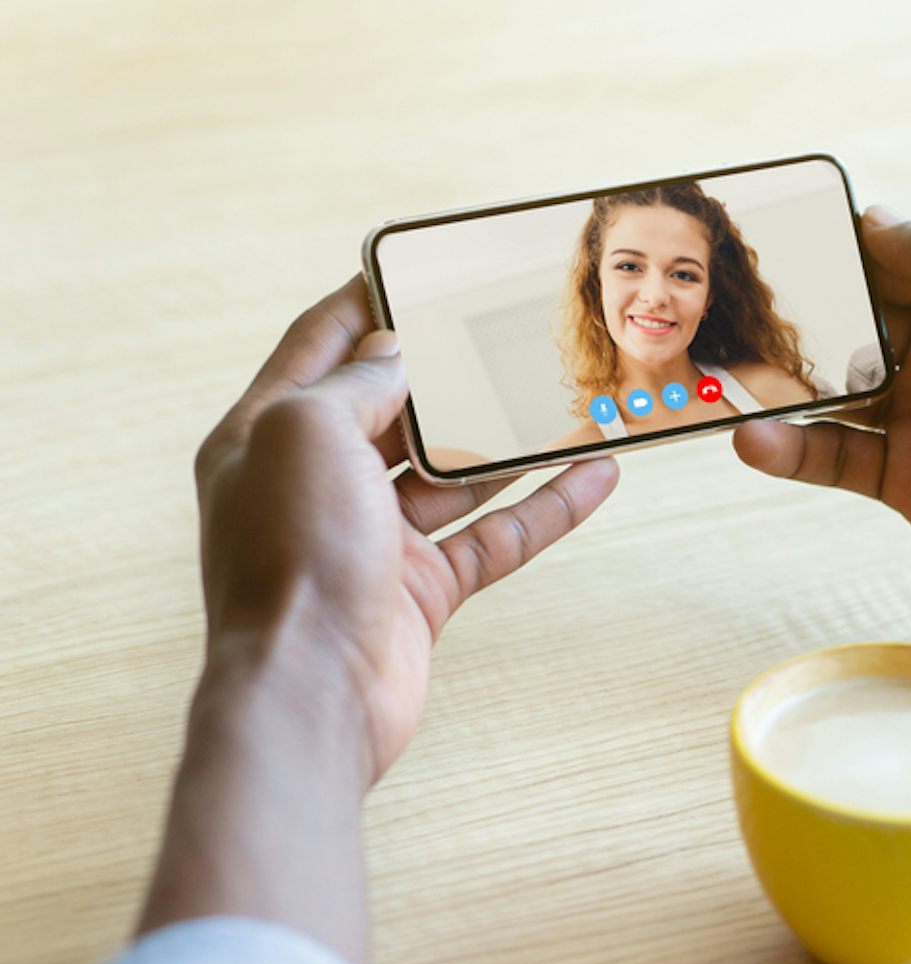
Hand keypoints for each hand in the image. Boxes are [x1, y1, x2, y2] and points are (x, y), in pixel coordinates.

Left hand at [193, 277, 618, 783]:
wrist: (309, 696)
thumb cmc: (290, 561)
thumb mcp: (306, 433)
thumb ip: (356, 382)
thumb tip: (394, 350)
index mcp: (264, 436)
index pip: (320, 346)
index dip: (370, 301)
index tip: (425, 267)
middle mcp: (315, 483)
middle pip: (395, 408)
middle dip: (452, 369)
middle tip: (511, 328)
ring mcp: (371, 539)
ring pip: (453, 472)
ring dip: (509, 437)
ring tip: (567, 395)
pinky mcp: (421, 589)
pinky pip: (494, 534)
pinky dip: (545, 505)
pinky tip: (593, 473)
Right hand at [733, 208, 910, 634]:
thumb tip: (875, 219)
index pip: (894, 258)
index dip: (838, 248)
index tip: (770, 236)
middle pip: (854, 323)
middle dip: (796, 317)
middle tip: (725, 313)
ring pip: (835, 392)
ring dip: (781, 386)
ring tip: (724, 379)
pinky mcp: (910, 482)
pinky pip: (835, 457)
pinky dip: (791, 449)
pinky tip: (752, 441)